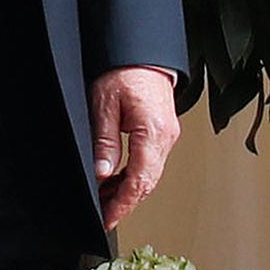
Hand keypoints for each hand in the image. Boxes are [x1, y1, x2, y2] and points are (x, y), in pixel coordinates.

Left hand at [91, 66, 178, 229]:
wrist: (141, 52)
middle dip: (125, 202)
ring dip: (128, 190)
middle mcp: (166, 138)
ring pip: (150, 174)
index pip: (140, 180)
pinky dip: (134, 174)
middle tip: (103, 215)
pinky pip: (150, 162)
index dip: (123, 203)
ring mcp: (167, 136)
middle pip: (148, 182)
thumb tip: (102, 173)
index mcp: (153, 132)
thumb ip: (105, 141)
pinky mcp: (162, 132)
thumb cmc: (122, 71)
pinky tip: (116, 179)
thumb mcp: (103, 105)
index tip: (108, 218)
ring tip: (104, 200)